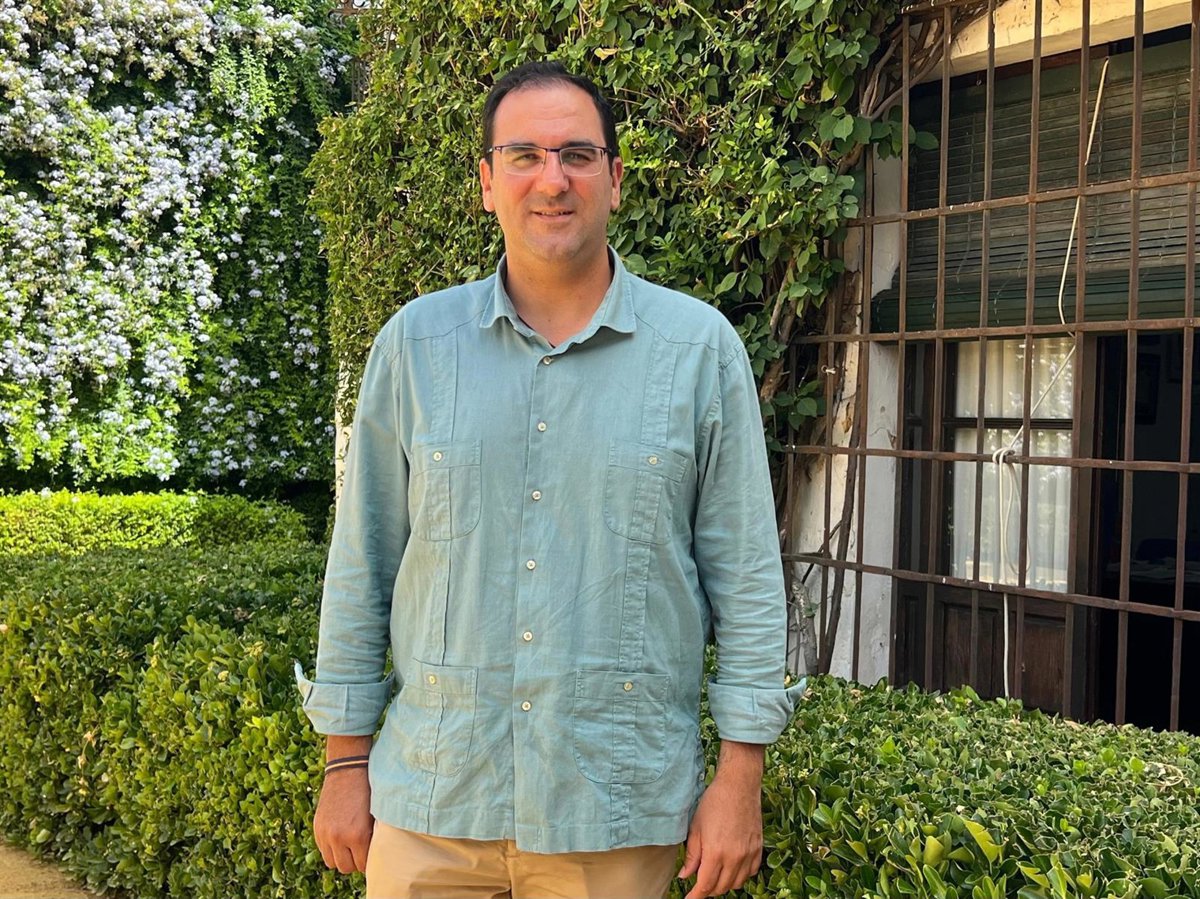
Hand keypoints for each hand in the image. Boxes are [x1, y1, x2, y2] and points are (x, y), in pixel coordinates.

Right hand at [313, 766, 373, 873]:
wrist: (348, 771)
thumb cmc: (368, 791)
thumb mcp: (376, 816)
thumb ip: (373, 838)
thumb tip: (376, 856)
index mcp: (358, 835)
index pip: (363, 865)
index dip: (368, 861)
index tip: (371, 854)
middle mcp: (339, 838)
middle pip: (346, 867)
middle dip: (354, 862)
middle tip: (361, 851)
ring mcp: (325, 833)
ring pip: (332, 862)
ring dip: (341, 857)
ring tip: (349, 846)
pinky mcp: (317, 828)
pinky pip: (322, 850)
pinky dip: (331, 848)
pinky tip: (340, 838)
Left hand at [678, 748, 763, 898]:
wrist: (739, 786)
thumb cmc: (714, 803)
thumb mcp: (695, 828)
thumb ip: (692, 856)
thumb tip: (685, 876)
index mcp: (716, 853)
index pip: (705, 886)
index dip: (696, 896)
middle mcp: (734, 858)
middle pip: (721, 888)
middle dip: (708, 890)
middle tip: (699, 883)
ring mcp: (749, 854)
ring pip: (737, 883)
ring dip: (724, 885)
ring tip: (715, 876)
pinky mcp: (758, 848)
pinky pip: (751, 873)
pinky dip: (741, 876)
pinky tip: (732, 868)